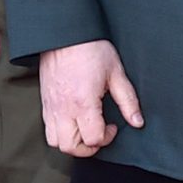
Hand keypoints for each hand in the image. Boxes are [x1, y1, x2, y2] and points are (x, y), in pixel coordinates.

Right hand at [39, 39, 143, 157]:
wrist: (64, 34)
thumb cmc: (90, 49)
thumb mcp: (116, 72)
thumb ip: (128, 101)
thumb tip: (137, 121)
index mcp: (83, 102)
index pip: (93, 139)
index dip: (107, 138)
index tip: (113, 126)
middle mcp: (63, 108)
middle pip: (70, 147)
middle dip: (88, 148)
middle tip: (99, 134)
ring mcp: (51, 107)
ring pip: (56, 142)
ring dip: (72, 142)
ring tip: (85, 130)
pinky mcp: (44, 102)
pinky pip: (47, 129)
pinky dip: (60, 133)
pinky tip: (74, 120)